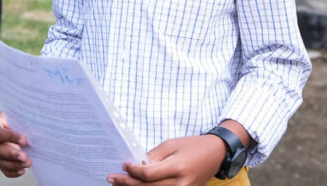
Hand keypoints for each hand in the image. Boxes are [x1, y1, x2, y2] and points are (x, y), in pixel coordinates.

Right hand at [0, 112, 31, 176]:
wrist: (13, 125)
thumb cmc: (15, 118)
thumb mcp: (16, 116)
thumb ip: (21, 121)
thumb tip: (35, 130)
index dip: (11, 137)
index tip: (24, 141)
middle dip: (12, 154)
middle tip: (25, 157)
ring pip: (1, 161)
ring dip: (15, 164)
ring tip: (28, 163)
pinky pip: (4, 169)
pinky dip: (13, 172)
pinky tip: (22, 170)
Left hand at [107, 134, 225, 184]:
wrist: (215, 154)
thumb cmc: (193, 145)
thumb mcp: (171, 145)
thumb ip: (154, 157)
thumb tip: (136, 166)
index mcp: (178, 167)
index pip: (148, 175)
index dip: (133, 172)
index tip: (124, 165)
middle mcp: (181, 184)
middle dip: (127, 184)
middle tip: (111, 178)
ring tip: (119, 184)